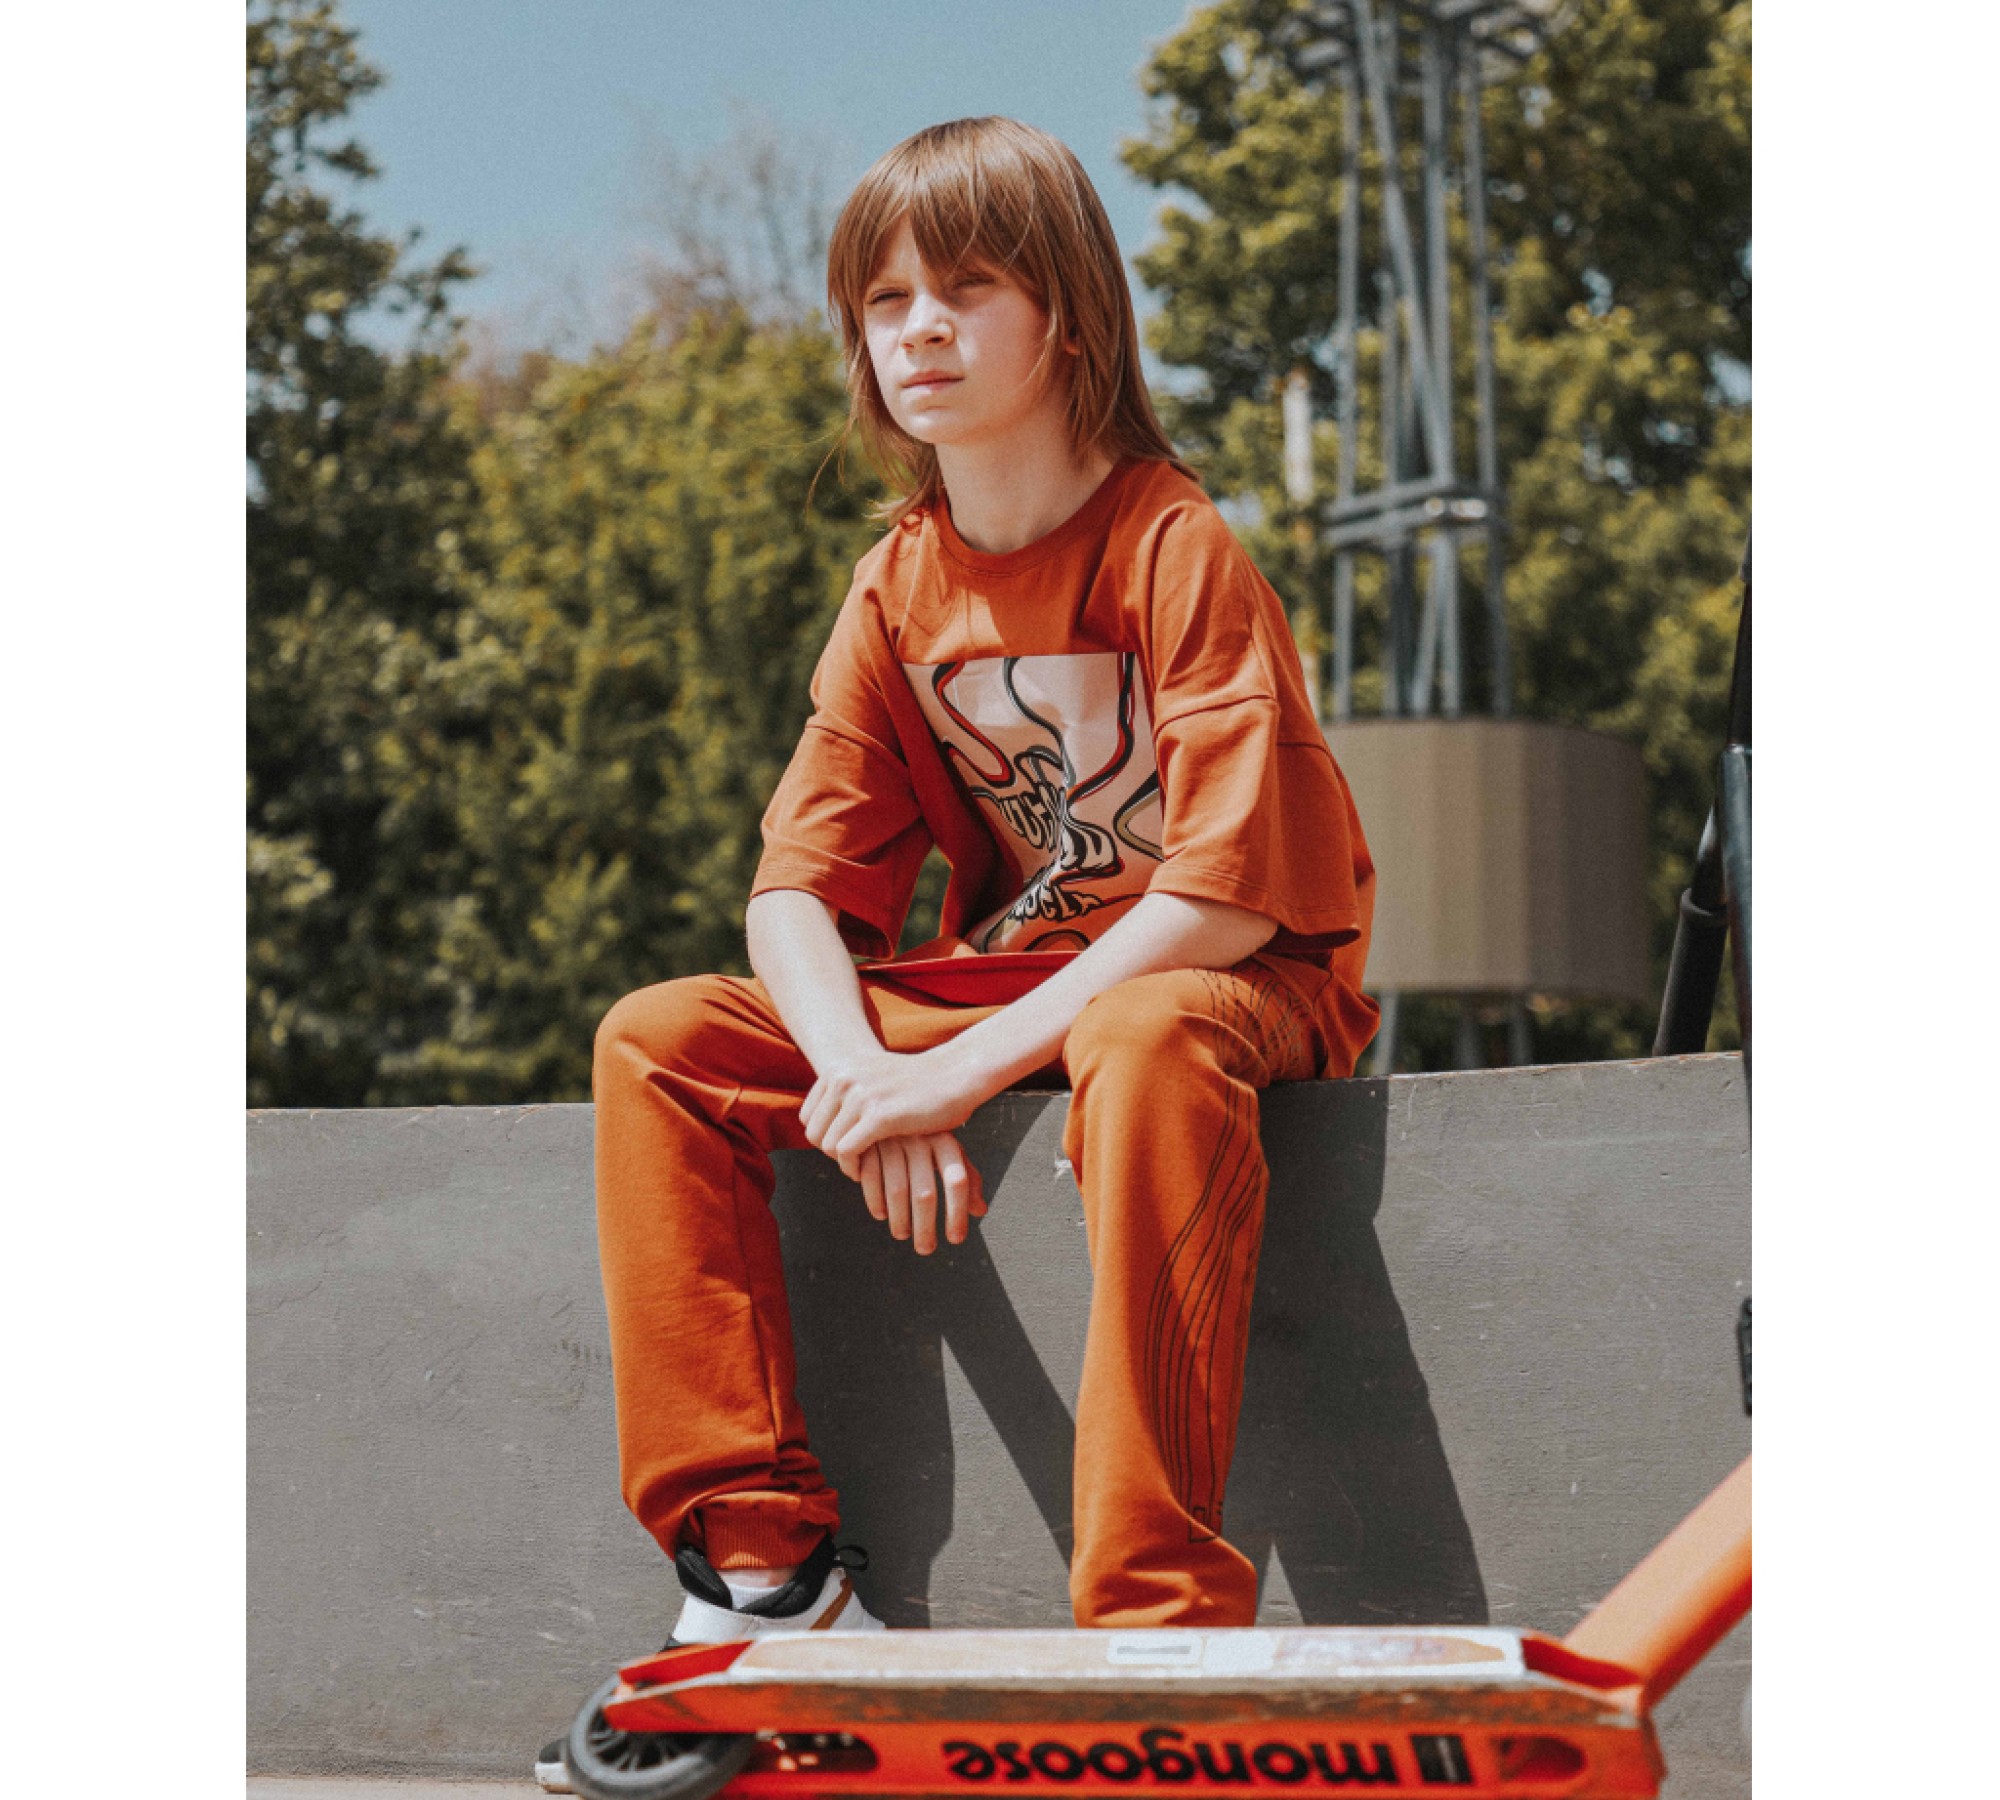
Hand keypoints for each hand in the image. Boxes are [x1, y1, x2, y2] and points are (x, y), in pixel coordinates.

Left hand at [800, 1042, 992, 1171]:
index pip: (808, 1117)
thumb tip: (811, 1122)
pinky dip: (853, 1168)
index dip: (824, 1138)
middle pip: (815, 1133)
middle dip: (832, 1153)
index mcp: (839, 1069)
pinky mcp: (879, 1115)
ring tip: (863, 1165)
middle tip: (856, 1160)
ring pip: (828, 1146)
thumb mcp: (870, 1077)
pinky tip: (866, 1171)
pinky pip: (847, 1152)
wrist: (954, 1075)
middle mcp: (844, 1078)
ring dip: (844, 1163)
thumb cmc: (915, 1084)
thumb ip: (843, 1092)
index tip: (846, 1145)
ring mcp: (860, 1095)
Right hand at [855, 1132, 988, 1254]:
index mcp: (945, 1139)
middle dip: (925, 1228)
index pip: (957, 1181)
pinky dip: (875, 1202)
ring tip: (902, 1234)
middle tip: (926, 1249)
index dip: (957, 1213)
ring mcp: (891, 1140)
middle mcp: (920, 1139)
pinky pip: (871, 1180)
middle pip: (925, 1194)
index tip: (955, 1239)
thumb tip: (981, 1210)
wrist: (886, 1097)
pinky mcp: (866, 1143)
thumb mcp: (947, 1146)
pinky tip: (880, 1214)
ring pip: (896, 1191)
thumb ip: (966, 1176)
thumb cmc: (924, 1130)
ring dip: (899, 1220)